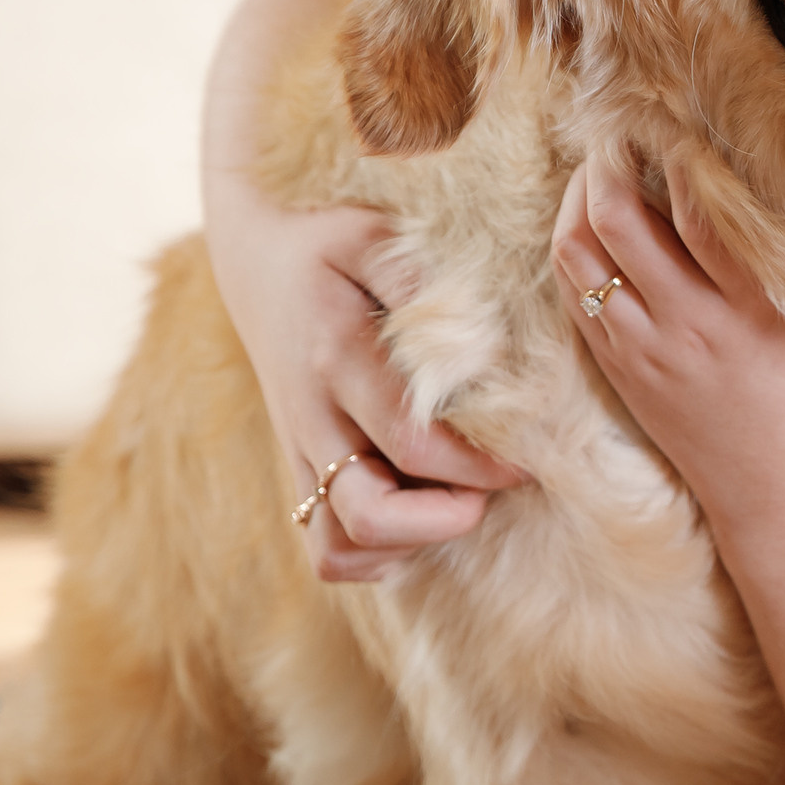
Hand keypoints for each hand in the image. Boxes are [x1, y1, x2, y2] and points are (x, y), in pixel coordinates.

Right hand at [205, 179, 524, 581]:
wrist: (254, 252)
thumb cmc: (328, 238)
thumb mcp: (373, 235)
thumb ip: (422, 281)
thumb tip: (483, 344)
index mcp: (336, 358)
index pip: (412, 442)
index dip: (479, 466)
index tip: (531, 458)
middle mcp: (312, 416)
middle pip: (371, 514)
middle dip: (446, 518)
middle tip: (495, 485)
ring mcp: (299, 448)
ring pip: (337, 544)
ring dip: (407, 541)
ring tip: (455, 500)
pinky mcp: (297, 465)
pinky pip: (324, 545)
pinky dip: (373, 549)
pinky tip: (418, 513)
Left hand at [551, 156, 784, 546]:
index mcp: (755, 303)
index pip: (698, 206)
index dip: (675, 149)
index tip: (670, 112)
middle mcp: (693, 323)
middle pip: (620, 219)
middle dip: (607, 161)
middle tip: (616, 128)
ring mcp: (648, 350)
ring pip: (581, 257)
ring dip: (578, 201)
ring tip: (595, 168)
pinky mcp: (622, 372)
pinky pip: (576, 298)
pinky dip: (574, 252)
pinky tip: (586, 226)